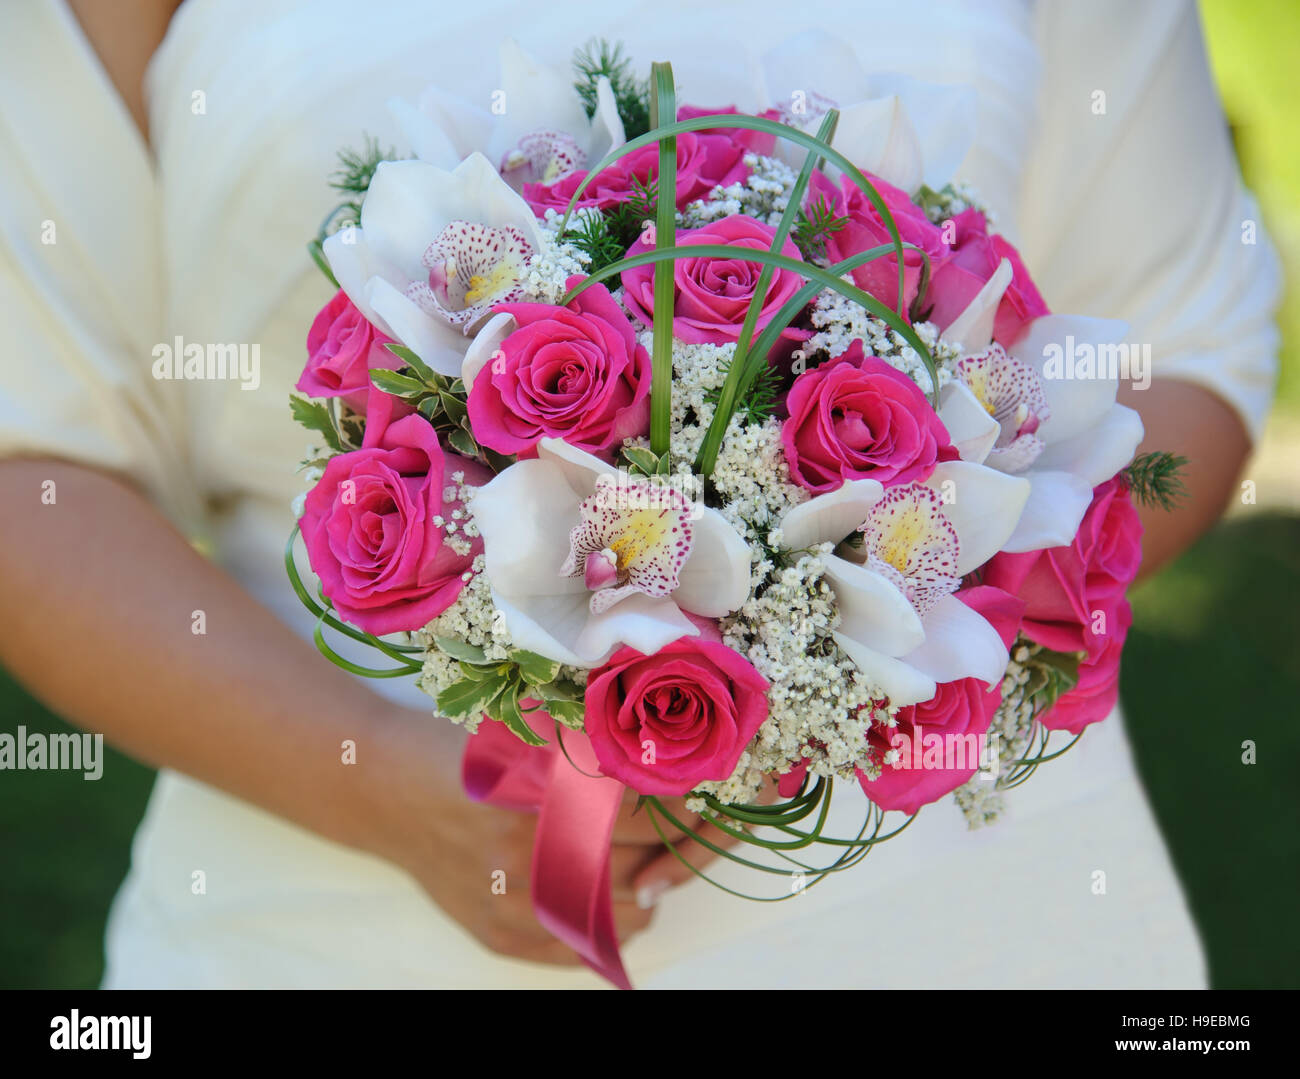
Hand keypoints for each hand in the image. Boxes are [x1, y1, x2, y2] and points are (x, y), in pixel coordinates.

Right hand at [366, 710, 748, 965]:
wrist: (389, 792)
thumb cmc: (463, 753)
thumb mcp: (528, 738)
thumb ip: (590, 759)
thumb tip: (667, 777)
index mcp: (537, 799)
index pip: (635, 814)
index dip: (672, 803)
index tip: (694, 789)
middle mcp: (526, 858)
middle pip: (630, 866)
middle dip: (666, 845)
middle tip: (684, 824)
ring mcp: (511, 906)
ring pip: (616, 915)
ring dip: (647, 890)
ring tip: (655, 863)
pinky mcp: (499, 936)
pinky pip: (581, 949)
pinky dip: (614, 930)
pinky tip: (624, 902)